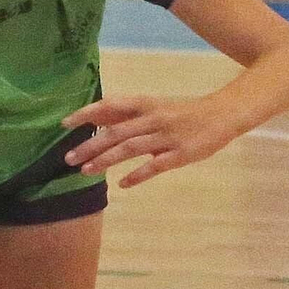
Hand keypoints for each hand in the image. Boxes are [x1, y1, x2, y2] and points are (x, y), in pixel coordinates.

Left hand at [62, 93, 234, 188]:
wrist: (224, 114)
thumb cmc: (183, 113)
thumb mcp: (155, 108)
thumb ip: (127, 116)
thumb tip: (95, 121)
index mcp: (146, 104)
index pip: (111, 105)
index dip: (87, 113)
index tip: (65, 124)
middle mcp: (153, 118)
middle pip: (116, 132)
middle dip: (90, 146)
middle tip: (69, 159)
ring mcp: (167, 136)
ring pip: (130, 148)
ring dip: (106, 160)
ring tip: (86, 171)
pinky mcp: (181, 153)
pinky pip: (155, 166)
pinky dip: (138, 175)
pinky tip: (122, 184)